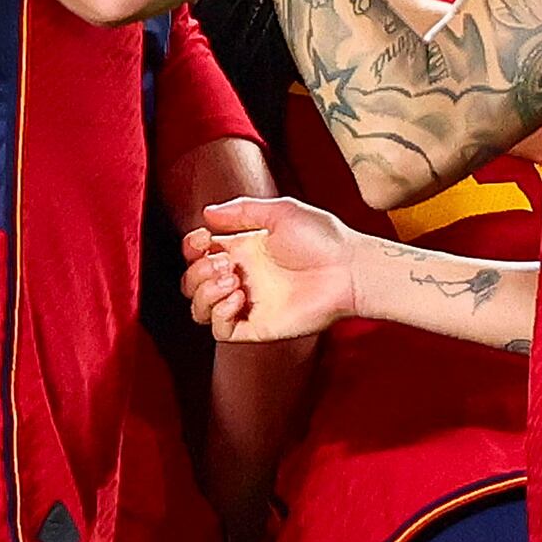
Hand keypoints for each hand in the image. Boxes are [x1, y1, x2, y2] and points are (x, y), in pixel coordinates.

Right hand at [187, 193, 361, 341]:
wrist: (350, 270)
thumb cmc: (323, 238)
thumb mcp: (281, 212)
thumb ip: (242, 211)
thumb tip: (207, 214)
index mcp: (244, 250)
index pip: (199, 254)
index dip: (191, 247)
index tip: (203, 239)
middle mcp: (241, 278)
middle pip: (192, 282)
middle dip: (197, 271)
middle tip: (227, 264)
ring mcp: (248, 304)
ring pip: (199, 310)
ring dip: (203, 292)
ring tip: (232, 279)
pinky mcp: (257, 326)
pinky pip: (220, 331)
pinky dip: (219, 313)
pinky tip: (240, 296)